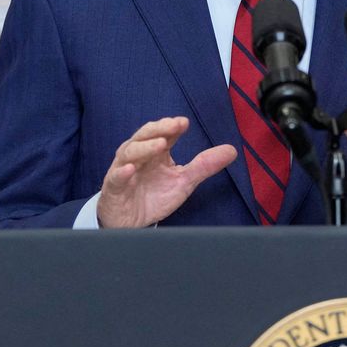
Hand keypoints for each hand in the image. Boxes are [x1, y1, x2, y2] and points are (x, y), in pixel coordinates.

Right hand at [97, 116, 236, 227]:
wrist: (131, 223)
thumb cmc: (154, 196)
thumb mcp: (183, 182)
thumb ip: (204, 166)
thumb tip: (232, 150)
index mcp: (155, 151)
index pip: (163, 133)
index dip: (172, 127)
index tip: (184, 123)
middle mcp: (138, 155)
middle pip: (145, 136)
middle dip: (159, 129)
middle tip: (174, 125)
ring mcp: (124, 170)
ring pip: (130, 152)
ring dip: (144, 147)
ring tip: (159, 145)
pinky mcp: (114, 188)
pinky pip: (116, 178)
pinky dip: (122, 173)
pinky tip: (130, 169)